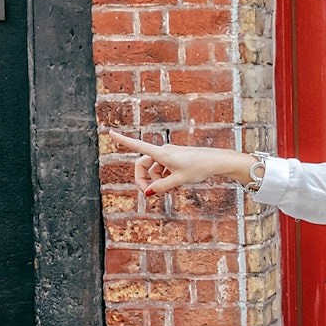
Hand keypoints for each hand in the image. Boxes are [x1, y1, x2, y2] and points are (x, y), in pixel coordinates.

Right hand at [109, 129, 255, 195]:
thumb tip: (147, 192)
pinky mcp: (176, 159)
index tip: (109, 132)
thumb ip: (161, 187)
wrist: (217, 161)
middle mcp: (164, 151)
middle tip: (148, 193)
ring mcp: (170, 155)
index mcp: (162, 153)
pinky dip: (165, 178)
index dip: (123, 140)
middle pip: (143, 164)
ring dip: (157, 181)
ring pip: (155, 169)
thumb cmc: (199, 168)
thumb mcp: (179, 180)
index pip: (138, 146)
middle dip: (144, 179)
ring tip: (170, 190)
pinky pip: (164, 170)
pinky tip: (176, 186)